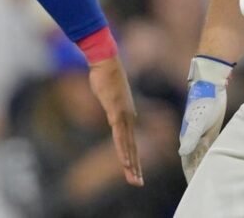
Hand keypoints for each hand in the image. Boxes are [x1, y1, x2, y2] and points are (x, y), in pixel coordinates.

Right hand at [87, 55, 142, 186]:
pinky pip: (120, 135)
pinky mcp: (116, 112)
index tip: (135, 171)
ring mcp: (123, 115)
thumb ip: (109, 104)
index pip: (130, 141)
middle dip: (135, 166)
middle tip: (138, 183)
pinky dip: (123, 150)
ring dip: (130, 163)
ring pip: (127, 145)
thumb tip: (108, 106)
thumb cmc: (105, 74)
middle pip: (132, 146)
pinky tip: (125, 161)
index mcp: (126, 114)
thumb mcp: (107, 94)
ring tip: (134, 178)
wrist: (106, 60)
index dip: (133, 157)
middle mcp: (128, 116)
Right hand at [179, 55, 232, 182]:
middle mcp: (193, 138)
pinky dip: (207, 157)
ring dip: (200, 166)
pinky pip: (208, 148)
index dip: (189, 174)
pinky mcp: (210, 130)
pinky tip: (209, 164)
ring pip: (200, 155)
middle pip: (193, 160)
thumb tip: (182, 153)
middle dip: (193, 173)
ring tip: (202, 180)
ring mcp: (201, 134)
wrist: (209, 85)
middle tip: (197, 189)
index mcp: (188, 137)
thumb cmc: (204, 102)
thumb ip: (190, 137)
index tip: (192, 188)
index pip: (187, 161)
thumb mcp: (198, 120)